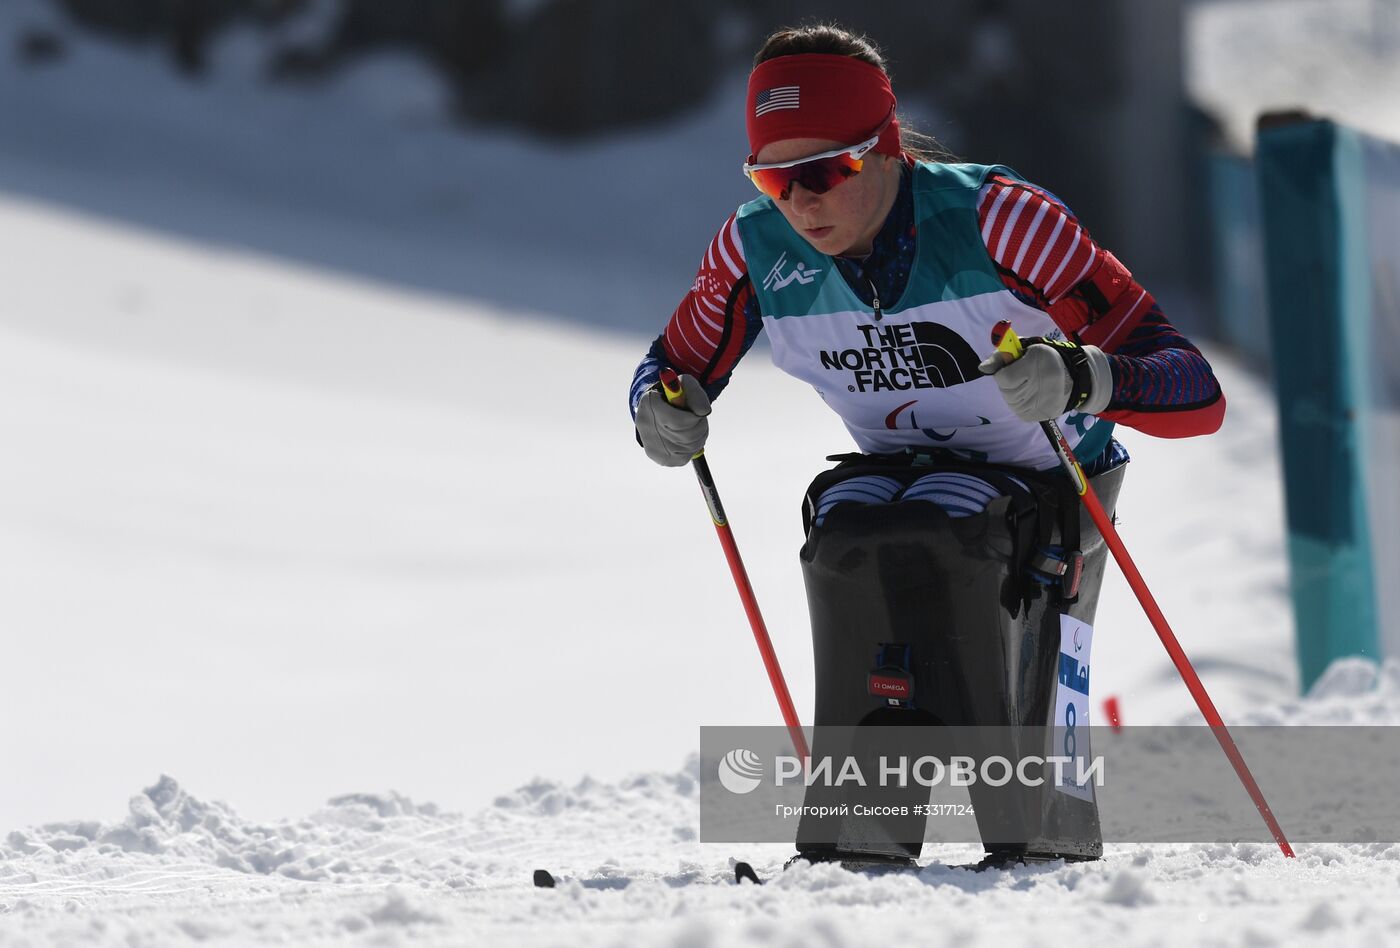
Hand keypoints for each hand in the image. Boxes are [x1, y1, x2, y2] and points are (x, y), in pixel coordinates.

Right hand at [635, 374, 711, 466]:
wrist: (659, 410)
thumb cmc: (675, 396)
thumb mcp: (685, 385)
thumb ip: (696, 394)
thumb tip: (704, 412)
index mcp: (649, 404)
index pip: (678, 422)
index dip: (695, 419)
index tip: (699, 413)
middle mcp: (646, 427)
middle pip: (686, 436)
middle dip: (700, 426)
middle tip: (700, 419)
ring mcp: (652, 446)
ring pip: (688, 446)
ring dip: (700, 435)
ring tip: (695, 425)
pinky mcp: (661, 459)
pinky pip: (687, 456)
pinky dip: (694, 446)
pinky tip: (688, 436)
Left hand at [978, 337, 1110, 421]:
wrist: (1073, 378)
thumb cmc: (1045, 359)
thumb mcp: (1026, 349)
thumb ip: (1002, 356)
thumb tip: (982, 368)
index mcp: (1033, 369)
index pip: (1003, 378)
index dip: (1004, 372)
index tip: (1014, 367)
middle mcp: (1036, 389)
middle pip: (1006, 391)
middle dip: (1009, 382)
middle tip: (1023, 376)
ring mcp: (1038, 406)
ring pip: (1011, 402)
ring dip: (1014, 393)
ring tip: (1028, 385)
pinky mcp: (1038, 417)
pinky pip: (1019, 411)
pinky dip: (1021, 403)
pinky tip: (1031, 395)